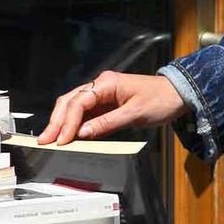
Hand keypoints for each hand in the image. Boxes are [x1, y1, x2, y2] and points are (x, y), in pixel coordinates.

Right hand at [38, 71, 186, 145]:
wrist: (178, 94)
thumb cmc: (161, 100)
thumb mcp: (135, 114)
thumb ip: (107, 123)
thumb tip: (82, 134)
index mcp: (106, 83)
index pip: (79, 102)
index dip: (67, 122)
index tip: (62, 139)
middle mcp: (100, 85)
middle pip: (70, 102)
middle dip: (57, 121)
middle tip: (45, 140)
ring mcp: (102, 94)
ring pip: (74, 107)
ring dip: (62, 123)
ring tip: (51, 139)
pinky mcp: (106, 104)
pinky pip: (86, 114)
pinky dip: (75, 125)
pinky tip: (68, 136)